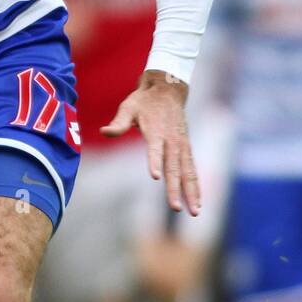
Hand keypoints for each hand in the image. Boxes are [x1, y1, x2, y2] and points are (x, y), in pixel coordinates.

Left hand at [101, 70, 199, 214]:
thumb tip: (104, 131)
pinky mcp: (186, 149)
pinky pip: (192, 170)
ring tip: (194, 212)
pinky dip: (196, 185)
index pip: (155, 149)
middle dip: (175, 189)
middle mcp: (172, 141)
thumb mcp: (128, 108)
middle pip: (174, 168)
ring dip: (191, 192)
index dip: (155, 162)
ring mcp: (182, 146)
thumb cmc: (144, 101)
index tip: (156, 177)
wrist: (168, 90)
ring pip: (188, 172)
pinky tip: (198, 202)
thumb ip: (118, 123)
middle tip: (176, 208)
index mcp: (156, 132)